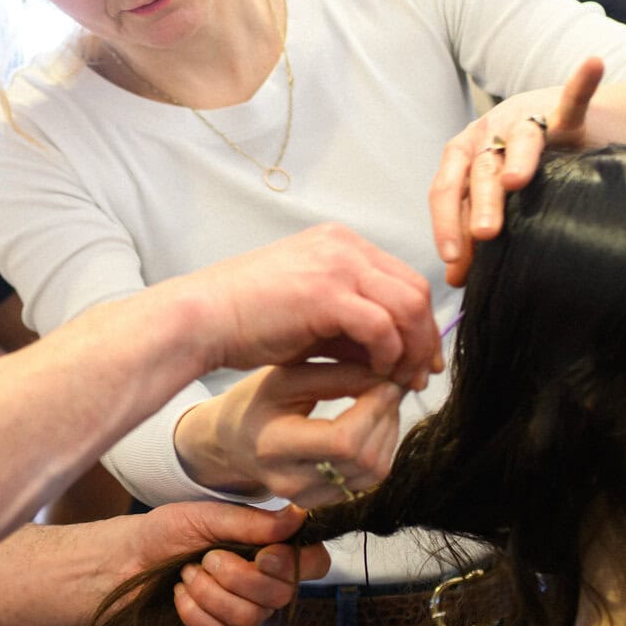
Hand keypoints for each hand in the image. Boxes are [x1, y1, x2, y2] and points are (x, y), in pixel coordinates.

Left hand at [137, 501, 329, 625]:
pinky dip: (193, 612)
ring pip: (249, 618)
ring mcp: (243, 615)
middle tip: (207, 558)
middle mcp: (264, 585)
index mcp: (269, 550)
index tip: (262, 556)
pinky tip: (179, 596)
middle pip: (281, 595)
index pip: (314, 563)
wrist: (126, 560)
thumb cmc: (166, 532)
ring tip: (186, 574)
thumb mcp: (206, 517)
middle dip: (238, 577)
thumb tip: (298, 516)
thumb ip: (252, 522)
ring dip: (209, 592)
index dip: (294, 564)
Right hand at [175, 224, 439, 388]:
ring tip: (401, 381)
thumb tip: (394, 354)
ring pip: (408, 305)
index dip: (421, 323)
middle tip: (420, 377)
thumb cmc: (245, 320)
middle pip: (415, 289)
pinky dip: (388, 353)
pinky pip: (382, 324)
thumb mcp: (311, 317)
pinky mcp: (326, 292)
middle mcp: (343, 245)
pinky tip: (376, 374)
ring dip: (412, 349)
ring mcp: (336, 264)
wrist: (201, 318)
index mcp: (339, 243)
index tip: (420, 360)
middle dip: (424, 338)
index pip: (403, 279)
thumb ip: (353, 328)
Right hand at [175, 362, 406, 503]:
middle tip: (389, 387)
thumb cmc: (259, 402)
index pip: (343, 441)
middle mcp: (289, 482)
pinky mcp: (324, 503)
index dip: (374, 409)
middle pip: (364, 459)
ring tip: (380, 402)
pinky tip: (371, 423)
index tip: (385, 382)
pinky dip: (381, 448)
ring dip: (388, 432)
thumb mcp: (286, 377)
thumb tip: (387, 382)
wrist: (234, 441)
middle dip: (386, 418)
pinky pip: (370, 480)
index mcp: (273, 445)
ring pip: (374, 472)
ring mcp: (308, 498)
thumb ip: (336, 377)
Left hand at [429, 57, 600, 285]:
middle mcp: (490, 134)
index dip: (446, 225)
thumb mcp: (497, 204)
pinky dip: (581, 83)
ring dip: (517, 160)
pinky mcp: (567, 115)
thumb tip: (454, 282)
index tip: (452, 263)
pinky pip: (574, 99)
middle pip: (480, 171)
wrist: (575, 136)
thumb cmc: (528, 178)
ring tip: (516, 181)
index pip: (447, 190)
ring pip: (520, 141)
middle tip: (485, 236)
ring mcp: (527, 120)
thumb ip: (474, 236)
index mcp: (464, 157)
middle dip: (481, 203)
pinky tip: (590, 65)